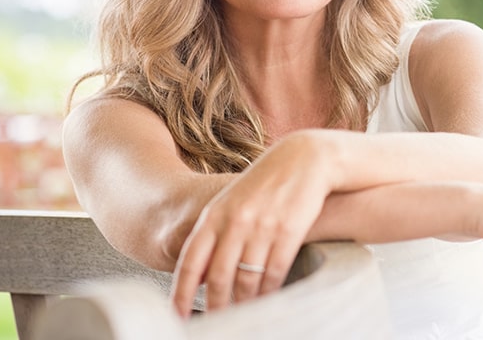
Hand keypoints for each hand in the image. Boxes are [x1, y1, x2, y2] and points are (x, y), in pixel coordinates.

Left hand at [170, 133, 333, 315]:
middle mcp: (235, 222)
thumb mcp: (232, 202)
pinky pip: (274, 272)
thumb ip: (214, 234)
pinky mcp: (289, 230)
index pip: (190, 262)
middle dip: (215, 306)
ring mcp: (262, 226)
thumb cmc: (265, 183)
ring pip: (247, 279)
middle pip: (218, 277)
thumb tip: (198, 275)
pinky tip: (267, 300)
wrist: (304, 158)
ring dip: (244, 304)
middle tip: (216, 323)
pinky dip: (269, 292)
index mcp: (215, 215)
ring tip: (243, 317)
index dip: (180, 293)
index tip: (177, 317)